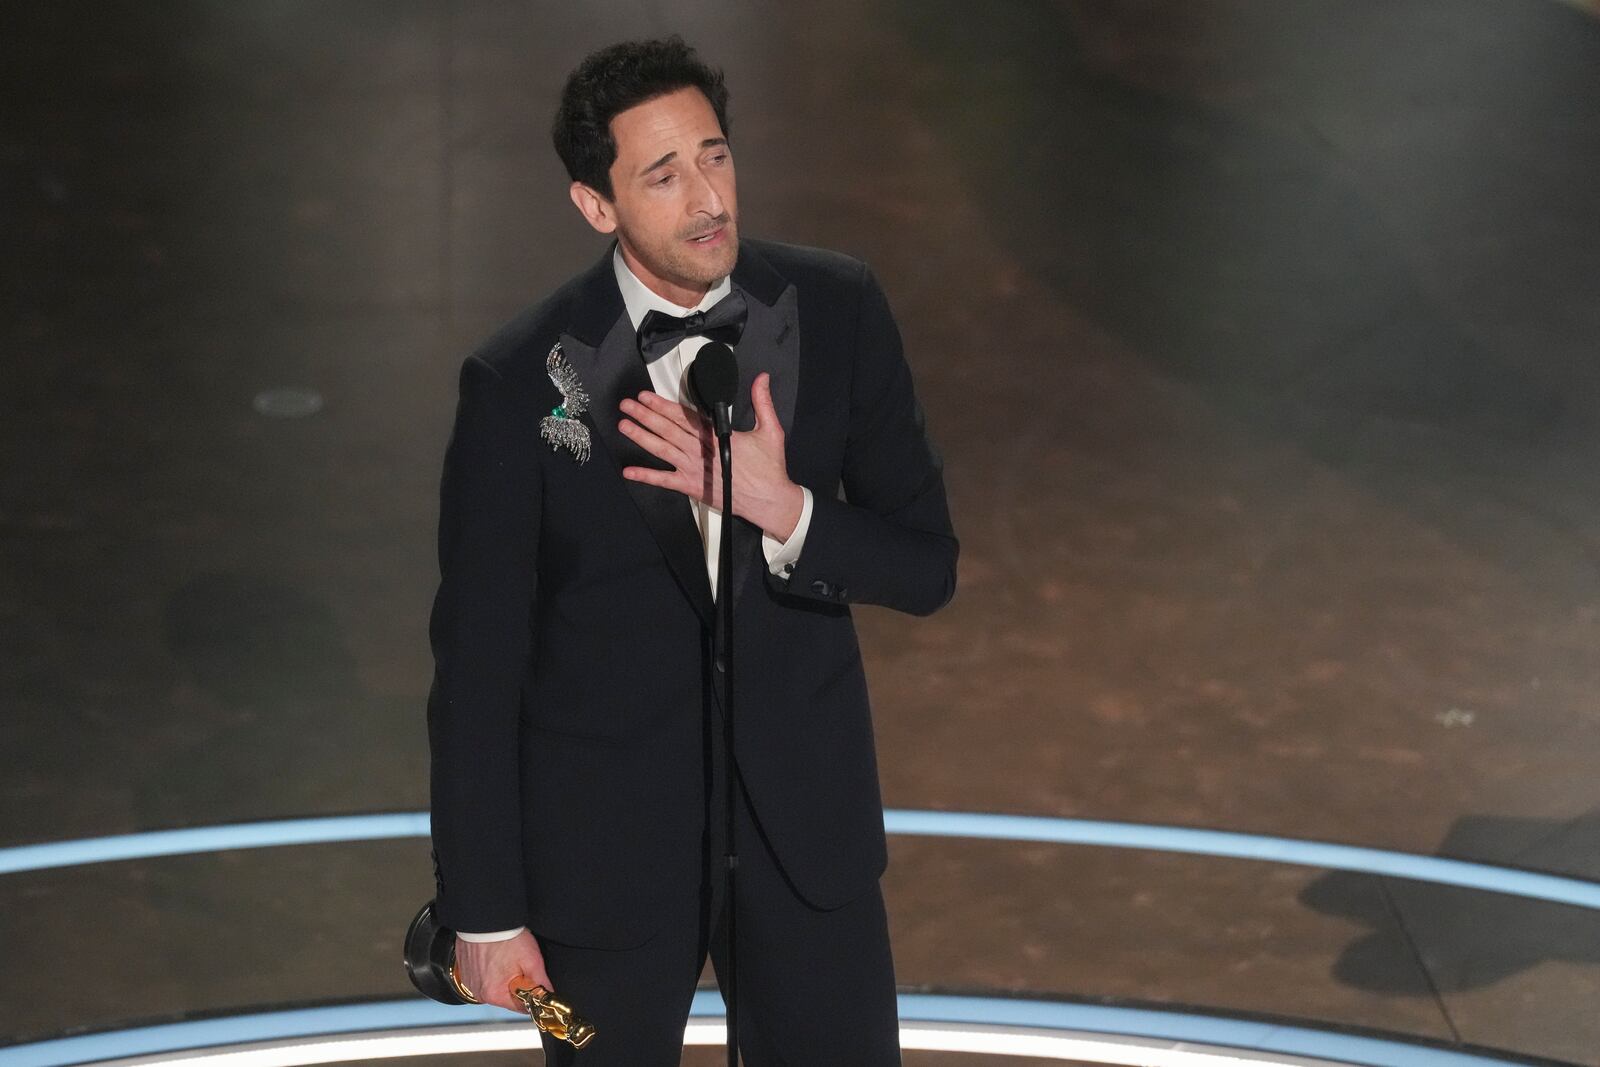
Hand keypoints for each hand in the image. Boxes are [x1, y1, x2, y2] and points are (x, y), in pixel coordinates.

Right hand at [455, 929, 551, 1012]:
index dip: (531, 995)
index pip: (521, 1007)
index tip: (534, 983)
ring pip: (495, 986)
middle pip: (507, 997)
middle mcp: (479, 993)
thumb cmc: (505, 936)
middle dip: (517, 984)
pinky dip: (491, 969)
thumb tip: (549, 996)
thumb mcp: (532, 960)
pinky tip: (495, 954)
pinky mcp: (465, 971)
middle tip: (519, 963)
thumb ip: (541, 983)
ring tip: (506, 956)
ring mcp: (470, 982)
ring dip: (503, 976)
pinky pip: (483, 976)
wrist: (485, 918)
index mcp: (495, 994)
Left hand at [620, 372, 803, 540]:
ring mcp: (694, 469)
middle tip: (627, 404)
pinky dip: (647, 476)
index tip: (646, 396)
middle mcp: (701, 451)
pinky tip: (629, 471)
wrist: (769, 501)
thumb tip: (762, 378)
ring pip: (663, 449)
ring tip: (624, 425)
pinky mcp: (692, 487)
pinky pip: (665, 481)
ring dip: (642, 437)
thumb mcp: (771, 430)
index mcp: (717, 436)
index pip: (685, 416)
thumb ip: (763, 402)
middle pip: (668, 429)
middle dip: (645, 415)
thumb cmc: (769, 468)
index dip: (663, 405)